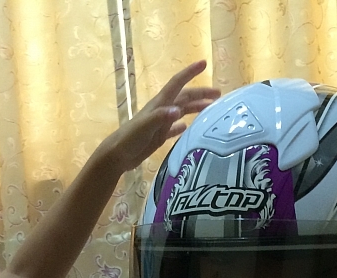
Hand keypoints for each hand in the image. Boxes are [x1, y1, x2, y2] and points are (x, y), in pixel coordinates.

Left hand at [101, 61, 219, 173]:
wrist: (117, 155)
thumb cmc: (129, 138)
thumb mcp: (145, 126)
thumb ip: (161, 117)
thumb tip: (179, 112)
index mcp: (160, 104)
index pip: (177, 83)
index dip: (190, 73)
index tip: (204, 63)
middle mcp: (162, 110)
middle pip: (184, 97)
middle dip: (201, 93)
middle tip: (218, 95)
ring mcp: (161, 123)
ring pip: (182, 111)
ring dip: (195, 108)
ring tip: (210, 109)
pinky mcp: (158, 136)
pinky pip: (174, 129)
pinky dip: (182, 125)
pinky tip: (188, 127)